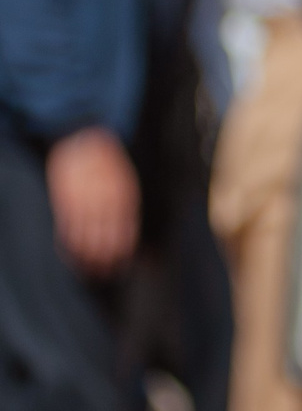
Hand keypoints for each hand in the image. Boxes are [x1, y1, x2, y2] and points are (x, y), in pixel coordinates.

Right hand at [47, 127, 137, 276]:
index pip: (125, 229)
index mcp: (122, 195)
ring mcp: (83, 201)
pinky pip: (66, 227)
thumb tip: (126, 230)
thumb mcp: (124, 180)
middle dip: (105, 257)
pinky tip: (69, 253)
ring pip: (85, 236)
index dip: (123, 248)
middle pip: (105, 237)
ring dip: (87, 255)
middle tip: (106, 272)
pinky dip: (67, 243)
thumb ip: (124, 204)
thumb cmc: (106, 162)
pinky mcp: (65, 200)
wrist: (84, 139)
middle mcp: (104, 201)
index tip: (122, 262)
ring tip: (89, 269)